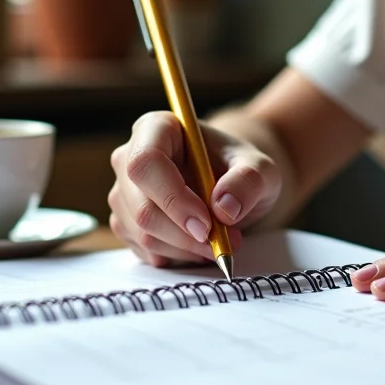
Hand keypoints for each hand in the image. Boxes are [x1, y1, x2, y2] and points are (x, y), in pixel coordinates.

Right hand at [108, 111, 282, 266]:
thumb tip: (224, 207)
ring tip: (221, 240)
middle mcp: (129, 158)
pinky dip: (178, 256)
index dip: (173, 198)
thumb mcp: (261, 169)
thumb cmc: (240, 169)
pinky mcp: (126, 222)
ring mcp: (123, 192)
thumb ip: (248, 181)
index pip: (146, 162)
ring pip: (143, 234)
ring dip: (186, 248)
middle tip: (226, 241)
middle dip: (186, 234)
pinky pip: (145, 250)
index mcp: (156, 129)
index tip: (207, 224)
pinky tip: (199, 244)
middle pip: (142, 207)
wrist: (230, 185)